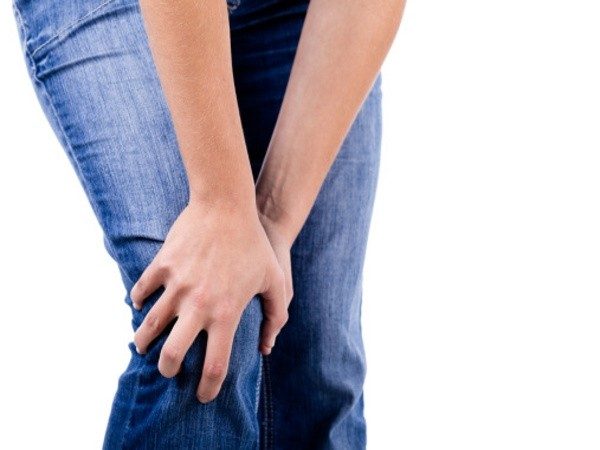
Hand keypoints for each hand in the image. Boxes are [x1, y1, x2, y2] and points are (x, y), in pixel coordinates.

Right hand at [129, 198, 287, 402]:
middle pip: (171, 355)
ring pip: (148, 327)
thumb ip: (276, 315)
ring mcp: (176, 285)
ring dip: (143, 341)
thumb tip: (267, 346)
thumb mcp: (274, 279)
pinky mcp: (162, 265)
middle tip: (169, 371)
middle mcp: (198, 305)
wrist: (227, 205)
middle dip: (167, 371)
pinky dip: (139, 302)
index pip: (214, 365)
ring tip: (144, 345)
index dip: (208, 387)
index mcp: (226, 313)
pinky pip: (142, 290)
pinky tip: (141, 306)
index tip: (203, 395)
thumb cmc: (255, 244)